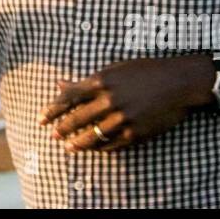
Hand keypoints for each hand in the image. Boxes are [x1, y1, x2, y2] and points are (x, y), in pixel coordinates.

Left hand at [37, 55, 211, 152]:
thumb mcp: (114, 70)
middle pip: (77, 118)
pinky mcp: (135, 131)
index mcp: (102, 80)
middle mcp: (110, 99)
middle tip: (52, 135)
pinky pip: (112, 144)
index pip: (69, 98)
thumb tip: (59, 84)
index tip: (41, 118)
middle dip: (61, 129)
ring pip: (92, 135)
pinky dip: (99, 148)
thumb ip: (86, 81)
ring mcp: (123, 117)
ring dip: (78, 143)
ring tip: (69, 147)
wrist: (178, 82)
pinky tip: (92, 148)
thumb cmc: (145, 71)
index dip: (52, 110)